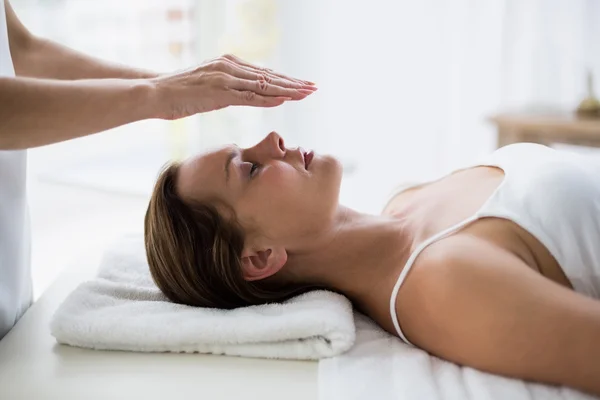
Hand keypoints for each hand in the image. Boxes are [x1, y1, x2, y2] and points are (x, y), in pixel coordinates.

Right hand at [150, 54, 316, 119]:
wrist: (156, 93)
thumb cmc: (180, 93)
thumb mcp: (210, 89)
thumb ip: (229, 89)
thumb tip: (247, 93)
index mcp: (229, 64)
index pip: (264, 73)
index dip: (286, 80)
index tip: (303, 85)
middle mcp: (230, 67)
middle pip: (269, 76)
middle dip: (294, 83)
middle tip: (314, 87)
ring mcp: (226, 79)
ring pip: (264, 85)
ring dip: (288, 90)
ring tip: (307, 93)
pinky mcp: (219, 92)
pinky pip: (249, 96)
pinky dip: (269, 98)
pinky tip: (284, 100)